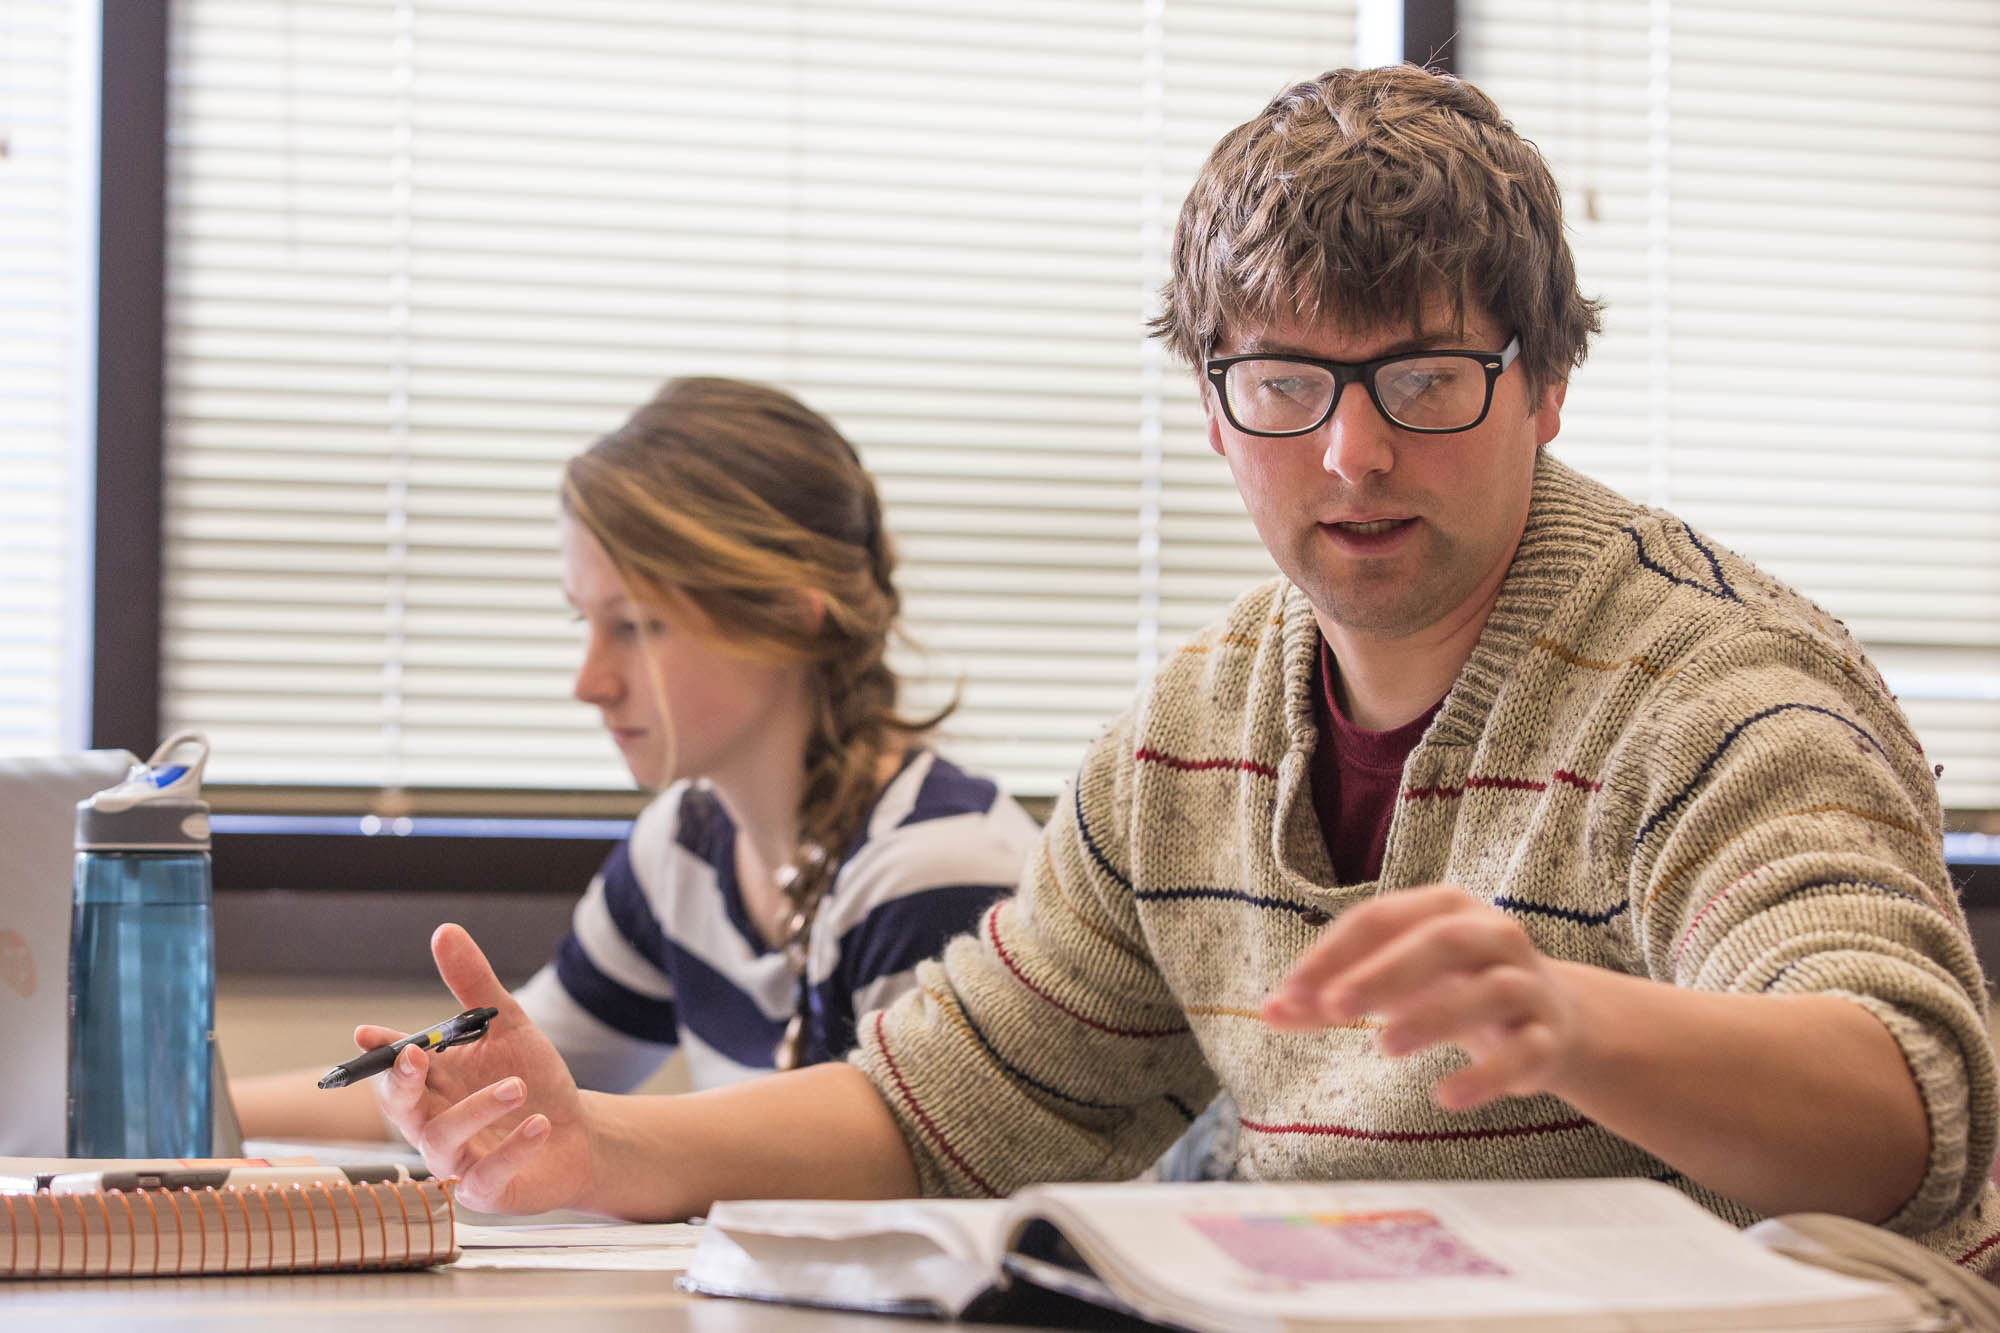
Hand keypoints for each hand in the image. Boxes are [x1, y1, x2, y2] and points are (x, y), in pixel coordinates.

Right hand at [361, 923, 592, 1214]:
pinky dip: (512, 1150)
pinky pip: (489, 1176)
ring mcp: (459, 1159)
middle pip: (401, 1108)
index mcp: (434, 1082)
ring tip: (519, 1085)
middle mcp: (436, 1121)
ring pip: (444, 1140)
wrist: (576, 1135)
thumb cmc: (532, 1081)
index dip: (381, 1051)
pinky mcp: (488, 1191)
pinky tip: (539, 1125)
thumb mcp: (508, 1027)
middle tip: (414, 1056)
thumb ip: (474, 985)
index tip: (366, 1033)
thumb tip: (444, 931)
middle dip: (401, 1083)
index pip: (397, 1066)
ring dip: (477, 1110)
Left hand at [1261, 885, 1579, 1110]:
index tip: (1289, 993)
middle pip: (1441, 941)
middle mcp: (1493, 936)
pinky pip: (1525, 1053)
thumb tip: (1269, 1012)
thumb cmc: (1451, 988)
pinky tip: (1445, 1096)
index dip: (1332, 953)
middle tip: (1335, 1008)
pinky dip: (1486, 1074)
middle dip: (1385, 972)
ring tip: (1384, 1047)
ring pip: (1489, 991)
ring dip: (1435, 1017)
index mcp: (1445, 908)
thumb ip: (1330, 998)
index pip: (1380, 918)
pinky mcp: (1548, 1039)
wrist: (1552, 1019)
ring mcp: (1527, 986)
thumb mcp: (1391, 985)